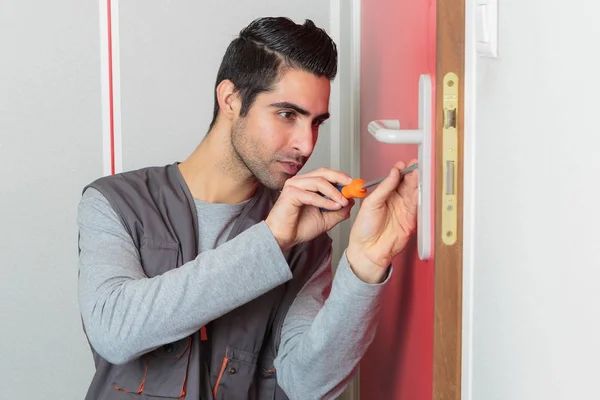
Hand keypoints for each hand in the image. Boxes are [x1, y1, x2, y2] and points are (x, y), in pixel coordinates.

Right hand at [265, 168, 355, 251]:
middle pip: (323, 172)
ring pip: (319, 182)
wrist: (282, 238)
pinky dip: (325, 201)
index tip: (356, 185)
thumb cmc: (298, 228)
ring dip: (335, 192)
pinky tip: (334, 207)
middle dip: (341, 178)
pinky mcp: (290, 194)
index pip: (327, 174)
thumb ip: (338, 210)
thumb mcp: (326, 219)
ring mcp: (294, 186)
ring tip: (343, 202)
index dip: (342, 178)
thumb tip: (351, 201)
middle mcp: (300, 181)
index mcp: (307, 184)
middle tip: (352, 187)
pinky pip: (311, 195)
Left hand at [347, 160, 418, 282]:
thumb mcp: (371, 203)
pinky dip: (420, 197)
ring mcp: (404, 211)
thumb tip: (393, 173)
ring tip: (419, 174)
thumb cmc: (364, 229)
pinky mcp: (410, 221)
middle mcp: (396, 201)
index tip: (405, 164)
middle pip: (407, 185)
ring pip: (414, 194)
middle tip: (416, 166)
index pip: (396, 179)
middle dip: (412, 174)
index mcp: (384, 195)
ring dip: (418, 184)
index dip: (401, 171)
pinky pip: (417, 206)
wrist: (367, 251)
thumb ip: (384, 188)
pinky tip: (420, 189)